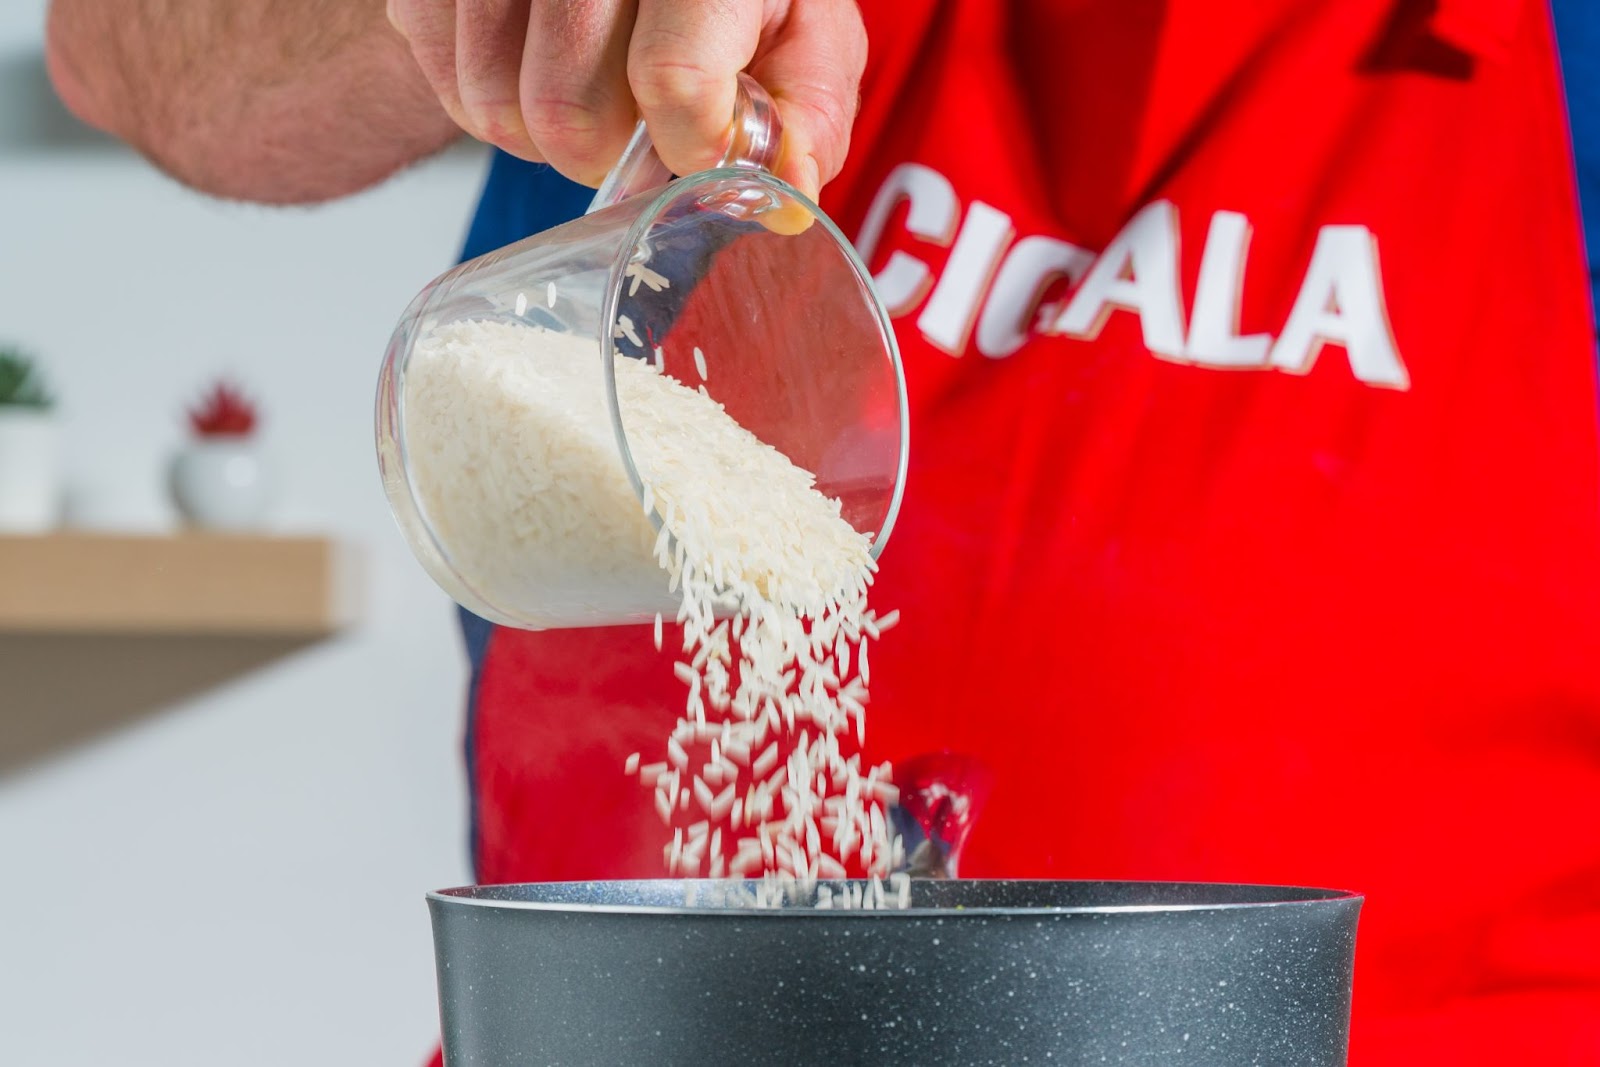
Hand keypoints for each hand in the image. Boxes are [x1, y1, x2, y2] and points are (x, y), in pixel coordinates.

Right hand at [387, 0, 866, 199]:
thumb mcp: (801, 32)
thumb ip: (806, 115)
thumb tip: (785, 190)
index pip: (673, 80)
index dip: (687, 144)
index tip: (695, 145)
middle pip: (566, 110)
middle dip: (600, 154)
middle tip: (628, 128)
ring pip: (495, 110)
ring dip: (539, 137)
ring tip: (583, 96)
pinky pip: (446, 85)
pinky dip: (488, 108)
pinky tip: (531, 70)